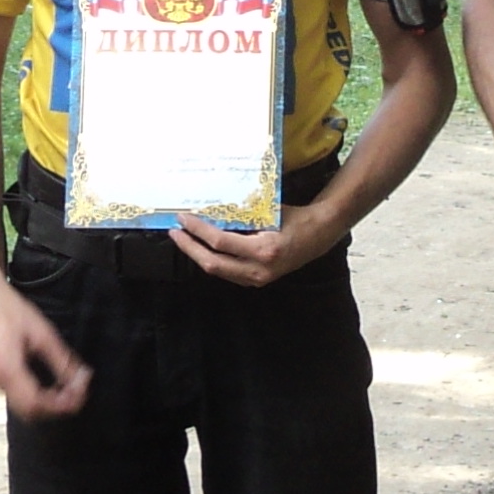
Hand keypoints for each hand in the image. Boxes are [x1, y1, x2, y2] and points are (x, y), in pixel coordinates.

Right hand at [0, 276, 91, 419]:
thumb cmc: (11, 310)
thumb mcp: (43, 334)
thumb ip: (62, 361)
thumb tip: (82, 379)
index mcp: (7, 369)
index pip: (37, 403)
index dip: (62, 404)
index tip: (82, 391)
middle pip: (31, 412)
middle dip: (59, 407)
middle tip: (81, 391)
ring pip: (26, 409)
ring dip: (51, 405)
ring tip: (72, 389)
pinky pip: (21, 398)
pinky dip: (41, 399)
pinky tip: (56, 388)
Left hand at [174, 200, 342, 285]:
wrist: (318, 236)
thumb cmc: (295, 219)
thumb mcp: (268, 213)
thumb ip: (242, 216)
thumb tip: (209, 211)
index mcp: (263, 250)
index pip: (219, 242)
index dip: (197, 230)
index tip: (184, 218)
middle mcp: (258, 269)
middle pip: (212, 263)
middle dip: (189, 248)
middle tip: (175, 232)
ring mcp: (257, 279)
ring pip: (217, 271)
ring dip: (198, 255)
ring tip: (184, 239)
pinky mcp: (256, 281)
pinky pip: (227, 272)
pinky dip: (212, 260)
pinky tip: (203, 248)